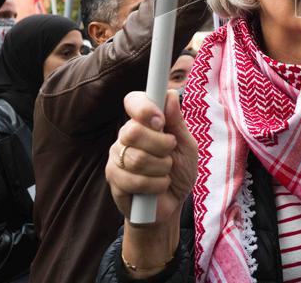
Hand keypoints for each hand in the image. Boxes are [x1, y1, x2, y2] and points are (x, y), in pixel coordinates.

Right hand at [107, 91, 197, 225]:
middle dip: (161, 146)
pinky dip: (155, 185)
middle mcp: (126, 135)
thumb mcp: (187, 146)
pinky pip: (134, 180)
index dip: (144, 107)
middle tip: (170, 153)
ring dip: (161, 169)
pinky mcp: (113, 178)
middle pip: (133, 130)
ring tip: (165, 173)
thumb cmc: (179, 172)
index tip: (160, 121)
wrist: (171, 205)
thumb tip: (171, 95)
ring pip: (136, 158)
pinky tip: (157, 187)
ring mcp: (117, 156)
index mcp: (144, 122)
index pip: (133, 101)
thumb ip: (178, 123)